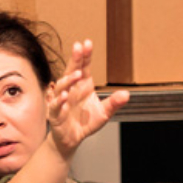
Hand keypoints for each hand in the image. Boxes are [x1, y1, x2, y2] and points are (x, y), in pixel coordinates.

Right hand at [46, 40, 129, 155]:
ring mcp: (62, 100)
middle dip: (75, 59)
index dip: (85, 56)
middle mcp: (71, 90)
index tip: (87, 43)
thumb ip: (114, 103)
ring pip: (62, 86)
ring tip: (77, 75)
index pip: (83, 67)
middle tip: (78, 47)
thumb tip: (127, 94)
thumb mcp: (104, 113)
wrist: (72, 139)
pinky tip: (64, 96)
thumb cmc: (85, 122)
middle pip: (72, 71)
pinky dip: (59, 101)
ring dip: (68, 80)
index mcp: (83, 86)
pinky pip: (55, 106)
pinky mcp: (55, 114)